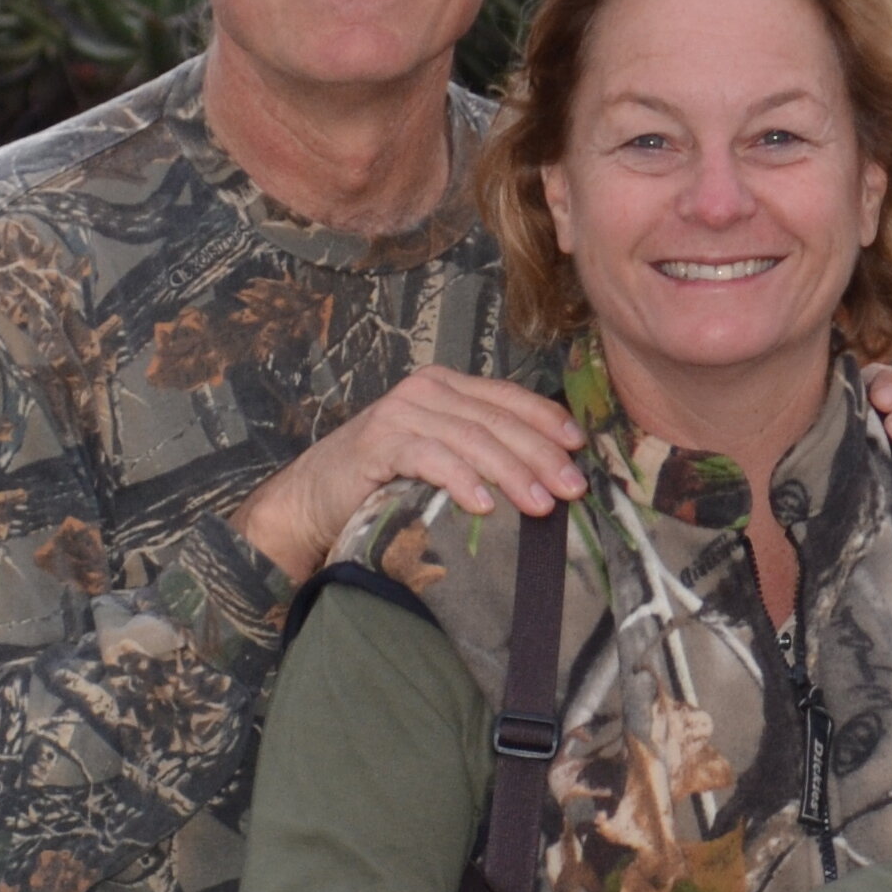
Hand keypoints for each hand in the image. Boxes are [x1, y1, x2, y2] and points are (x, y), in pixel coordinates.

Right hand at [238, 366, 589, 583]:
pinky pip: (430, 458)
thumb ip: (479, 451)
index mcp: (446, 386)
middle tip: (572, 488)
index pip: (508, 397)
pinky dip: (461, 480)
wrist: (311, 498)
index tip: (580, 449)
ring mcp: (400, 414)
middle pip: (496, 419)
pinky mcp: (378, 444)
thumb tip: (545, 474)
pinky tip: (483, 505)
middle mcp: (425, 390)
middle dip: (540, 454)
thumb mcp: (438, 456)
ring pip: (471, 438)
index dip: (547, 420)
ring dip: (511, 472)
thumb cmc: (383, 481)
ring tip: (540, 504)